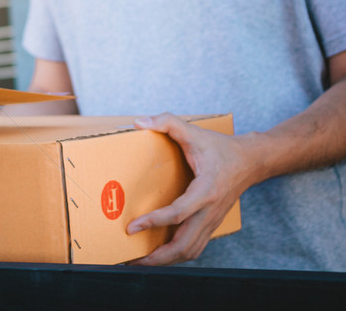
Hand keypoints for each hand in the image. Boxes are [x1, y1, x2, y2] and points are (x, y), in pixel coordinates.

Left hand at [126, 112, 256, 265]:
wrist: (252, 161)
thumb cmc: (220, 147)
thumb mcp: (194, 131)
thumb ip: (168, 122)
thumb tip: (139, 122)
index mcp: (206, 191)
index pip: (178, 214)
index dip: (154, 222)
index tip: (132, 227)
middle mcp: (209, 212)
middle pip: (184, 245)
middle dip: (157, 257)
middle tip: (131, 259)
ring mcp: (211, 221)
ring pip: (190, 251)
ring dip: (165, 260)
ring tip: (140, 261)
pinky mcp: (211, 225)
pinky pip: (194, 247)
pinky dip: (176, 254)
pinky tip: (158, 252)